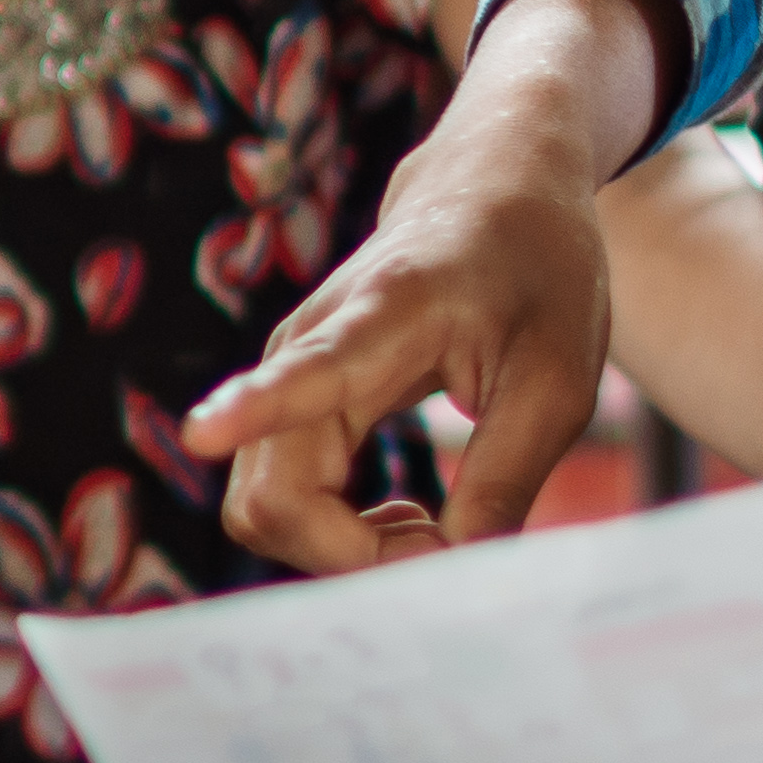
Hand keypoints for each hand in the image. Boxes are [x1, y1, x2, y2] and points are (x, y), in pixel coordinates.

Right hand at [191, 0, 663, 568]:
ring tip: (438, 528)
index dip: (251, 408)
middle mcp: (307, 345)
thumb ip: (504, 481)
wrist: (495, 188)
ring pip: (267, 508)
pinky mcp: (293, 400)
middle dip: (350, 561)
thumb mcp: (557, 382)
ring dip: (346, 551)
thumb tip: (457, 574)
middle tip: (450, 552)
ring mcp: (287, 373)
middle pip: (271, 496)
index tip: (204, 429)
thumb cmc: (537, 272)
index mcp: (381, 317)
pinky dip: (342, 533)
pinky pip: (285, 498)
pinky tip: (409, 517)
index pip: (302, 370)